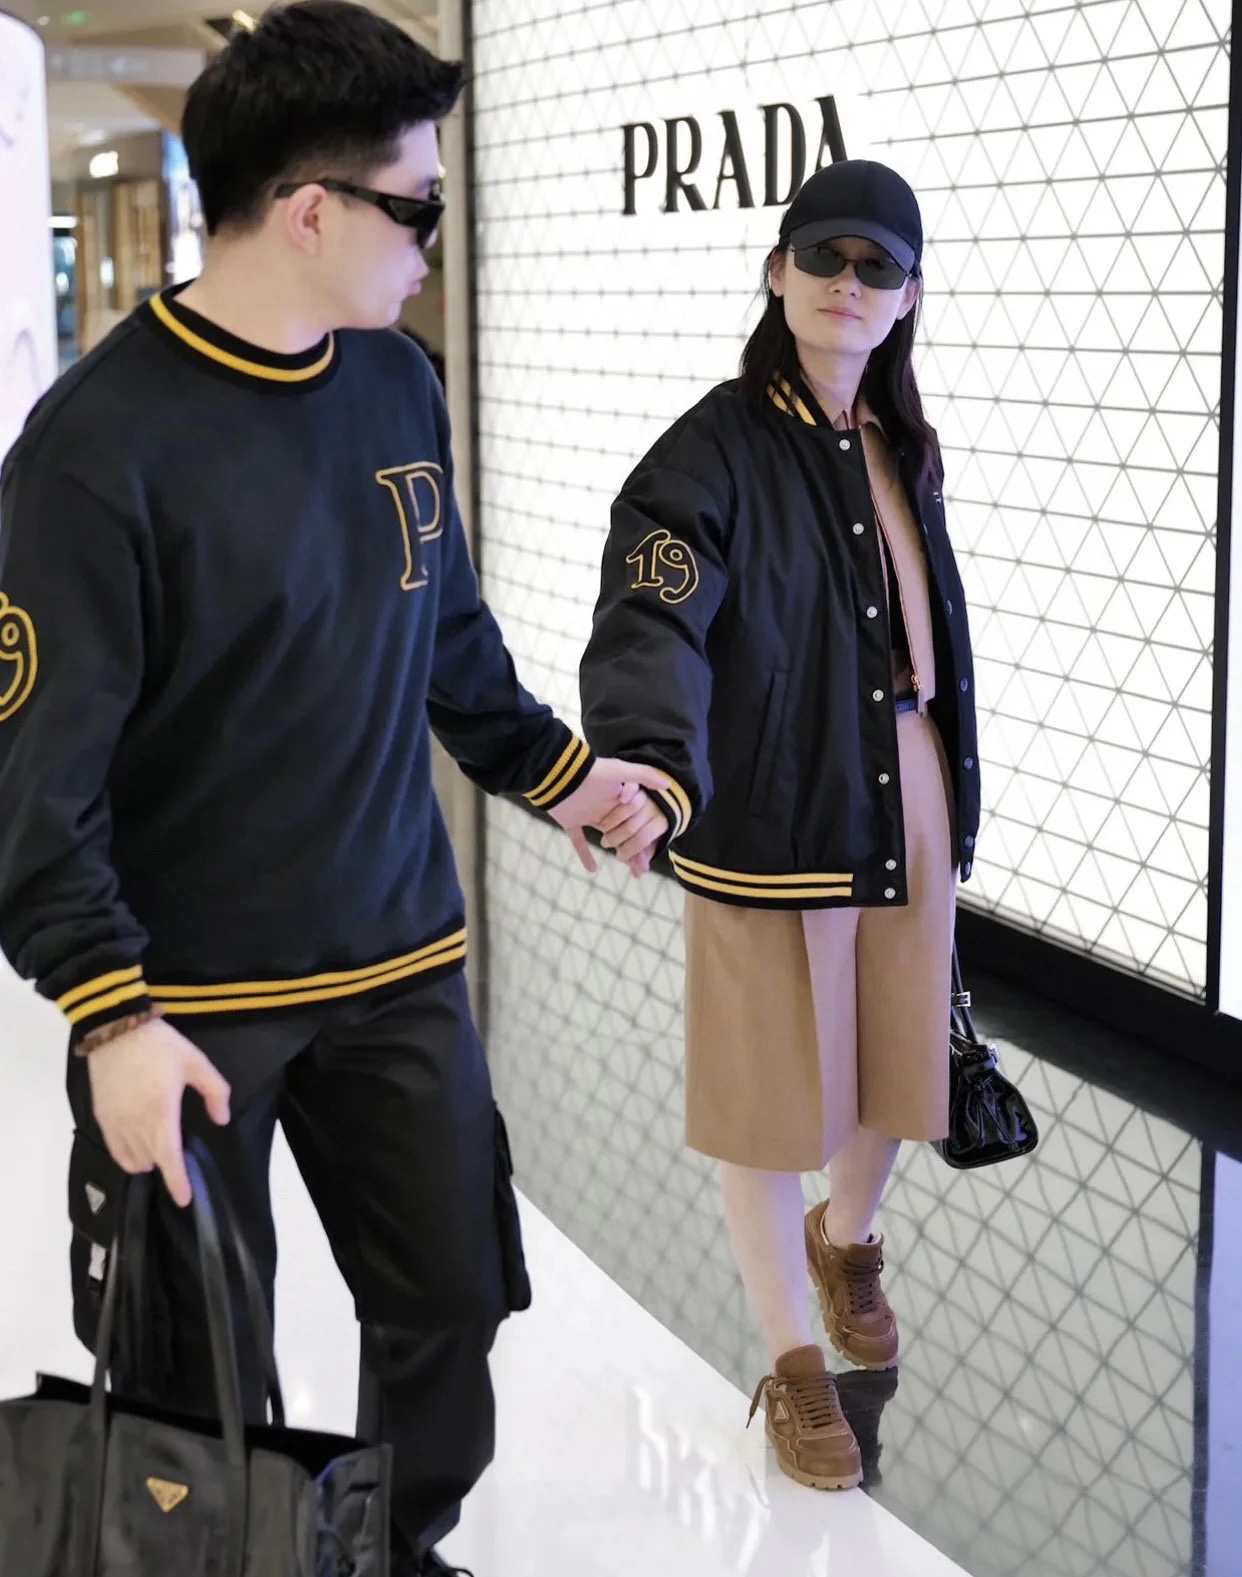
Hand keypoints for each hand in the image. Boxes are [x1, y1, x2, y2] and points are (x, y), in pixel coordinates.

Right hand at [87, 1018, 231, 1207]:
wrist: (116, 1029)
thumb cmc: (160, 1046)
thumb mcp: (196, 1063)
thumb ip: (214, 1092)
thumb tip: (222, 1120)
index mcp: (161, 1112)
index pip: (170, 1158)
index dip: (177, 1182)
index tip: (185, 1199)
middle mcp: (135, 1124)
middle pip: (151, 1161)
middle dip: (166, 1166)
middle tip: (180, 1158)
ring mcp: (115, 1122)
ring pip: (131, 1159)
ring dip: (148, 1161)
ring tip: (161, 1151)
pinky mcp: (102, 1117)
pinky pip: (114, 1149)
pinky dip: (127, 1156)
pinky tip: (138, 1150)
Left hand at [549, 757, 669, 871]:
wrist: (556, 773)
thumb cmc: (591, 771)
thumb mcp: (620, 770)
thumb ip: (644, 775)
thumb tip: (668, 784)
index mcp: (619, 798)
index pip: (637, 821)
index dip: (646, 837)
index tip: (652, 852)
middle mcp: (606, 807)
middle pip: (626, 833)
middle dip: (635, 851)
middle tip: (643, 869)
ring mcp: (589, 814)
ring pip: (609, 839)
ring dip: (620, 853)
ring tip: (632, 872)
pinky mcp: (571, 821)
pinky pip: (579, 841)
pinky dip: (584, 854)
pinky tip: (592, 869)